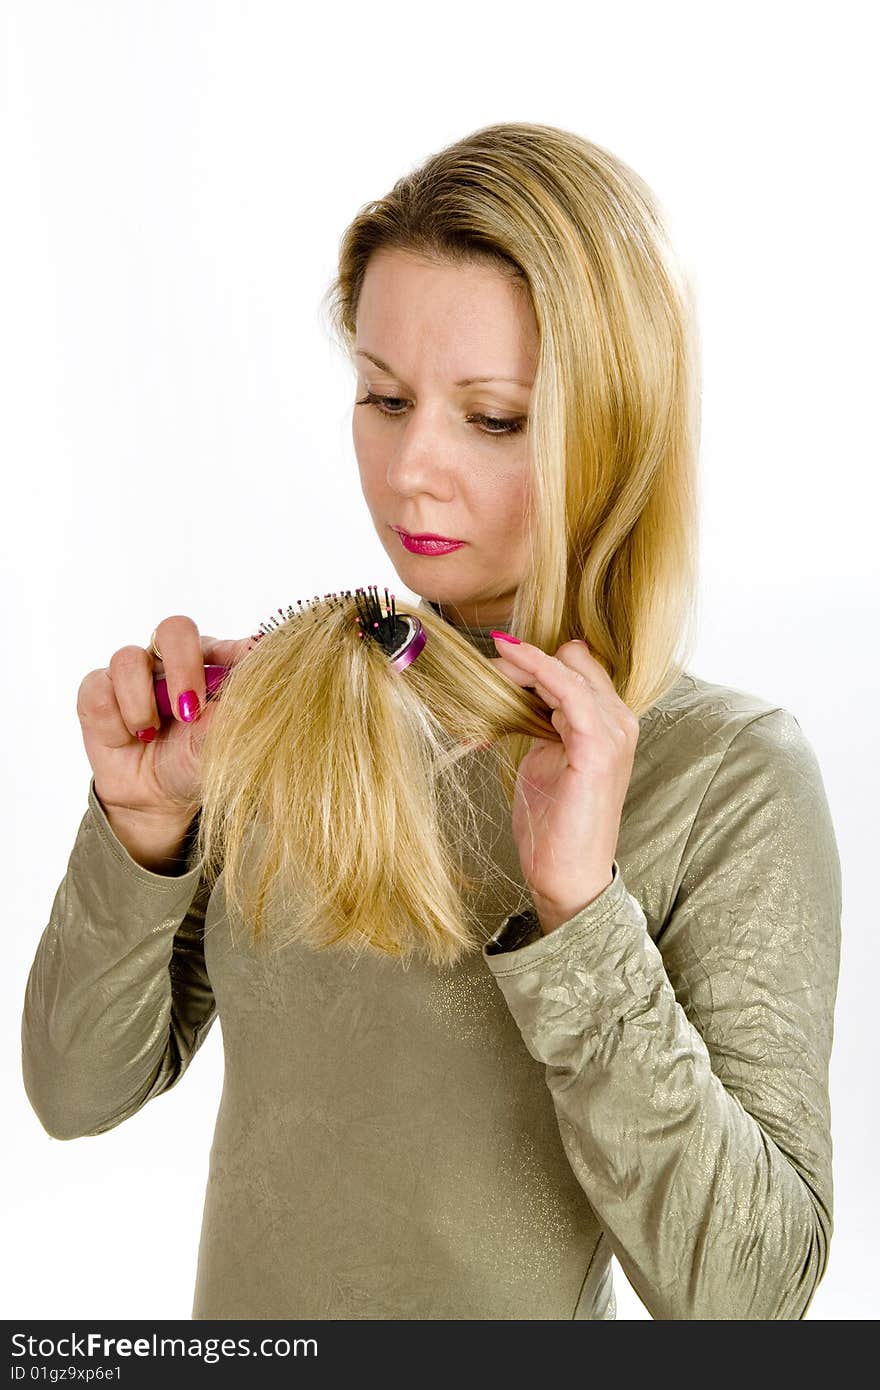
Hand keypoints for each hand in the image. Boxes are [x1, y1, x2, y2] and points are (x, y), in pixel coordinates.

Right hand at [78, 615, 252, 821]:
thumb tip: (246, 691)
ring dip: (141, 704)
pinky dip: (114, 724)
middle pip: (174, 630)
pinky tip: (126, 740)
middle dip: (182, 667)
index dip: (234, 651)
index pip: (225, 641)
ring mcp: (133, 671)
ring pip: (127, 660)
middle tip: (188, 710)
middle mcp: (170, 659)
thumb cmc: (192, 763)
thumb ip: (231, 715)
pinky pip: (98, 693)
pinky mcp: (97, 690)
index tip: (242, 673)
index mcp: (210, 664)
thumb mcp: (217, 746)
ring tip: (151, 734)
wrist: (152, 798)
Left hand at [490, 634, 640, 933]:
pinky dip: (538, 670)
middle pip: (572, 660)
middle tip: (481, 669)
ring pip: (568, 669)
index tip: (494, 663)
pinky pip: (569, 691)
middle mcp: (619, 721)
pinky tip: (510, 661)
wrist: (568, 875)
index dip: (534, 661)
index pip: (575, 666)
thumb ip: (540, 721)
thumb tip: (513, 692)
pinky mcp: (599, 748)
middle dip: (523, 660)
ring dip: (522, 665)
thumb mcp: (545, 757)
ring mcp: (614, 733)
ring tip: (485, 672)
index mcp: (608, 722)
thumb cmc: (554, 823)